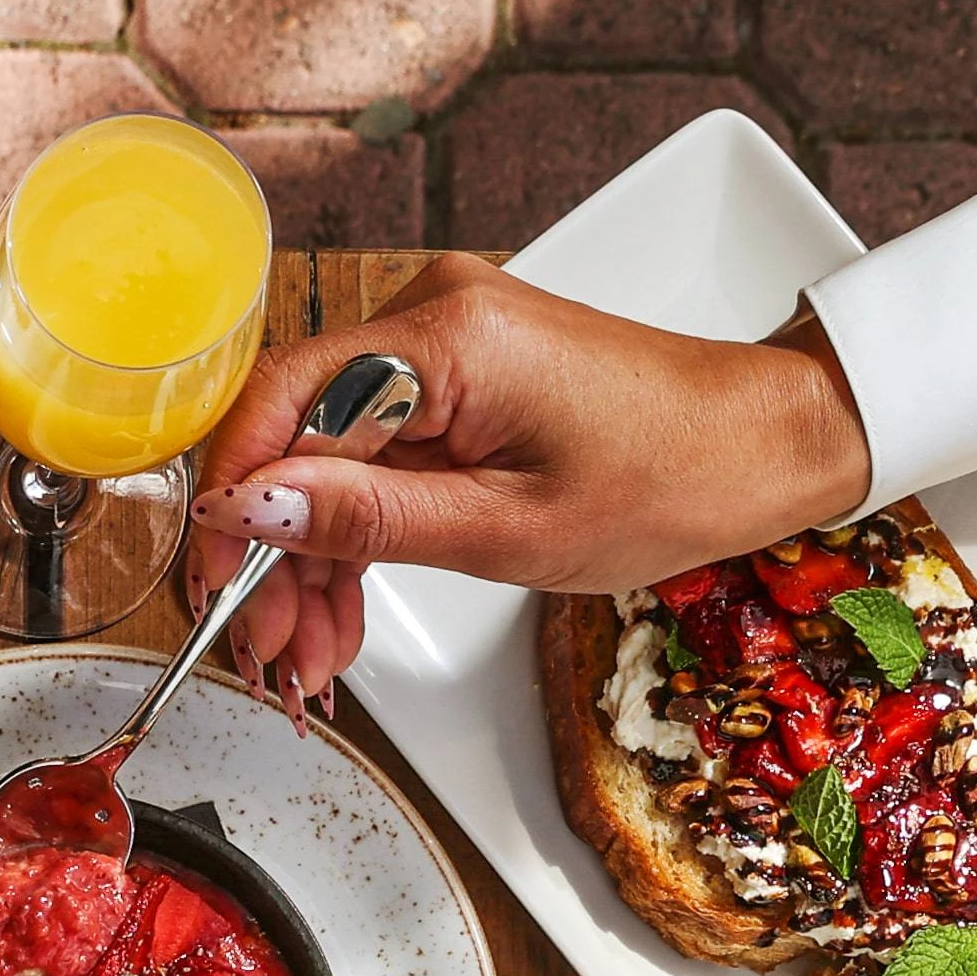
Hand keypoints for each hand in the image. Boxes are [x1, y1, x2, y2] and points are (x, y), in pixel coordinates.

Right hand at [186, 257, 874, 700]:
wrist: (762, 445)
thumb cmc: (669, 480)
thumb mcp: (505, 530)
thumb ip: (370, 519)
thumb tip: (253, 510)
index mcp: (445, 338)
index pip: (282, 402)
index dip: (231, 501)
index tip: (214, 583)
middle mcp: (433, 318)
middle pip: (297, 438)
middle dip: (272, 557)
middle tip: (271, 652)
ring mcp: (445, 346)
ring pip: (328, 459)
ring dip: (310, 562)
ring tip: (312, 657)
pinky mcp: (460, 378)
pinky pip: (374, 456)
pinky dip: (355, 535)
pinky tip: (343, 612)